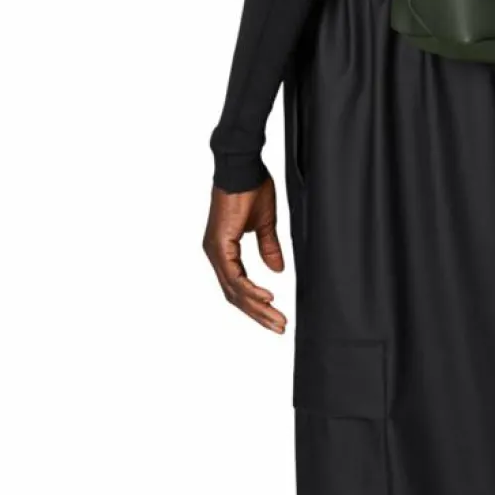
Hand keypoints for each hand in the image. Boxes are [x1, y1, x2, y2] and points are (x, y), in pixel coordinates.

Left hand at [203, 173, 287, 332]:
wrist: (242, 167)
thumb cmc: (251, 188)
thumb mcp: (265, 223)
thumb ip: (269, 248)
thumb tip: (276, 270)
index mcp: (223, 250)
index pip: (238, 286)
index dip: (256, 303)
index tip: (275, 315)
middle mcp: (216, 253)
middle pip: (235, 294)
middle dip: (258, 313)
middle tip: (279, 326)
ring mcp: (215, 250)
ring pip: (234, 290)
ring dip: (256, 307)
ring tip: (277, 319)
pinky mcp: (219, 245)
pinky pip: (234, 276)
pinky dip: (250, 289)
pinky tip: (267, 297)